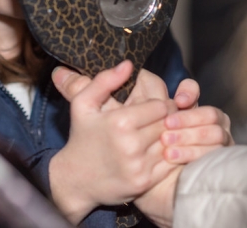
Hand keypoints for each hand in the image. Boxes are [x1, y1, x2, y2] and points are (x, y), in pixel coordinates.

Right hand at [49, 61, 177, 223]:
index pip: (160, 106)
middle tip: (157, 121)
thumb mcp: (83, 104)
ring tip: (156, 136)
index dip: (159, 105)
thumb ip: (104, 80)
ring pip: (170, 143)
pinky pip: (169, 163)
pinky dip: (167, 157)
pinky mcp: (145, 182)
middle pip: (168, 124)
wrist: (75, 179)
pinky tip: (154, 153)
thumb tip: (128, 64)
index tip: (152, 108)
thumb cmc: (81, 136)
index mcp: (119, 122)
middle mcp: (131, 144)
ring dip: (168, 138)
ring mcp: (139, 166)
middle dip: (166, 121)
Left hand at [134, 82, 234, 227]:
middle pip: (210, 112)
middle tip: (167, 125)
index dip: (189, 91)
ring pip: (216, 132)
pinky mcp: (216, 162)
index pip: (193, 90)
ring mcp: (213, 143)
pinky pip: (216, 152)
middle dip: (190, 118)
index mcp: (181, 109)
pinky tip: (173, 156)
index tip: (178, 100)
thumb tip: (138, 72)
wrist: (141, 185)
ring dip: (191, 136)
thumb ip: (137, 99)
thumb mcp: (128, 122)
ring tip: (166, 145)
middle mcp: (201, 123)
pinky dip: (194, 153)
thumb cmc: (133, 151)